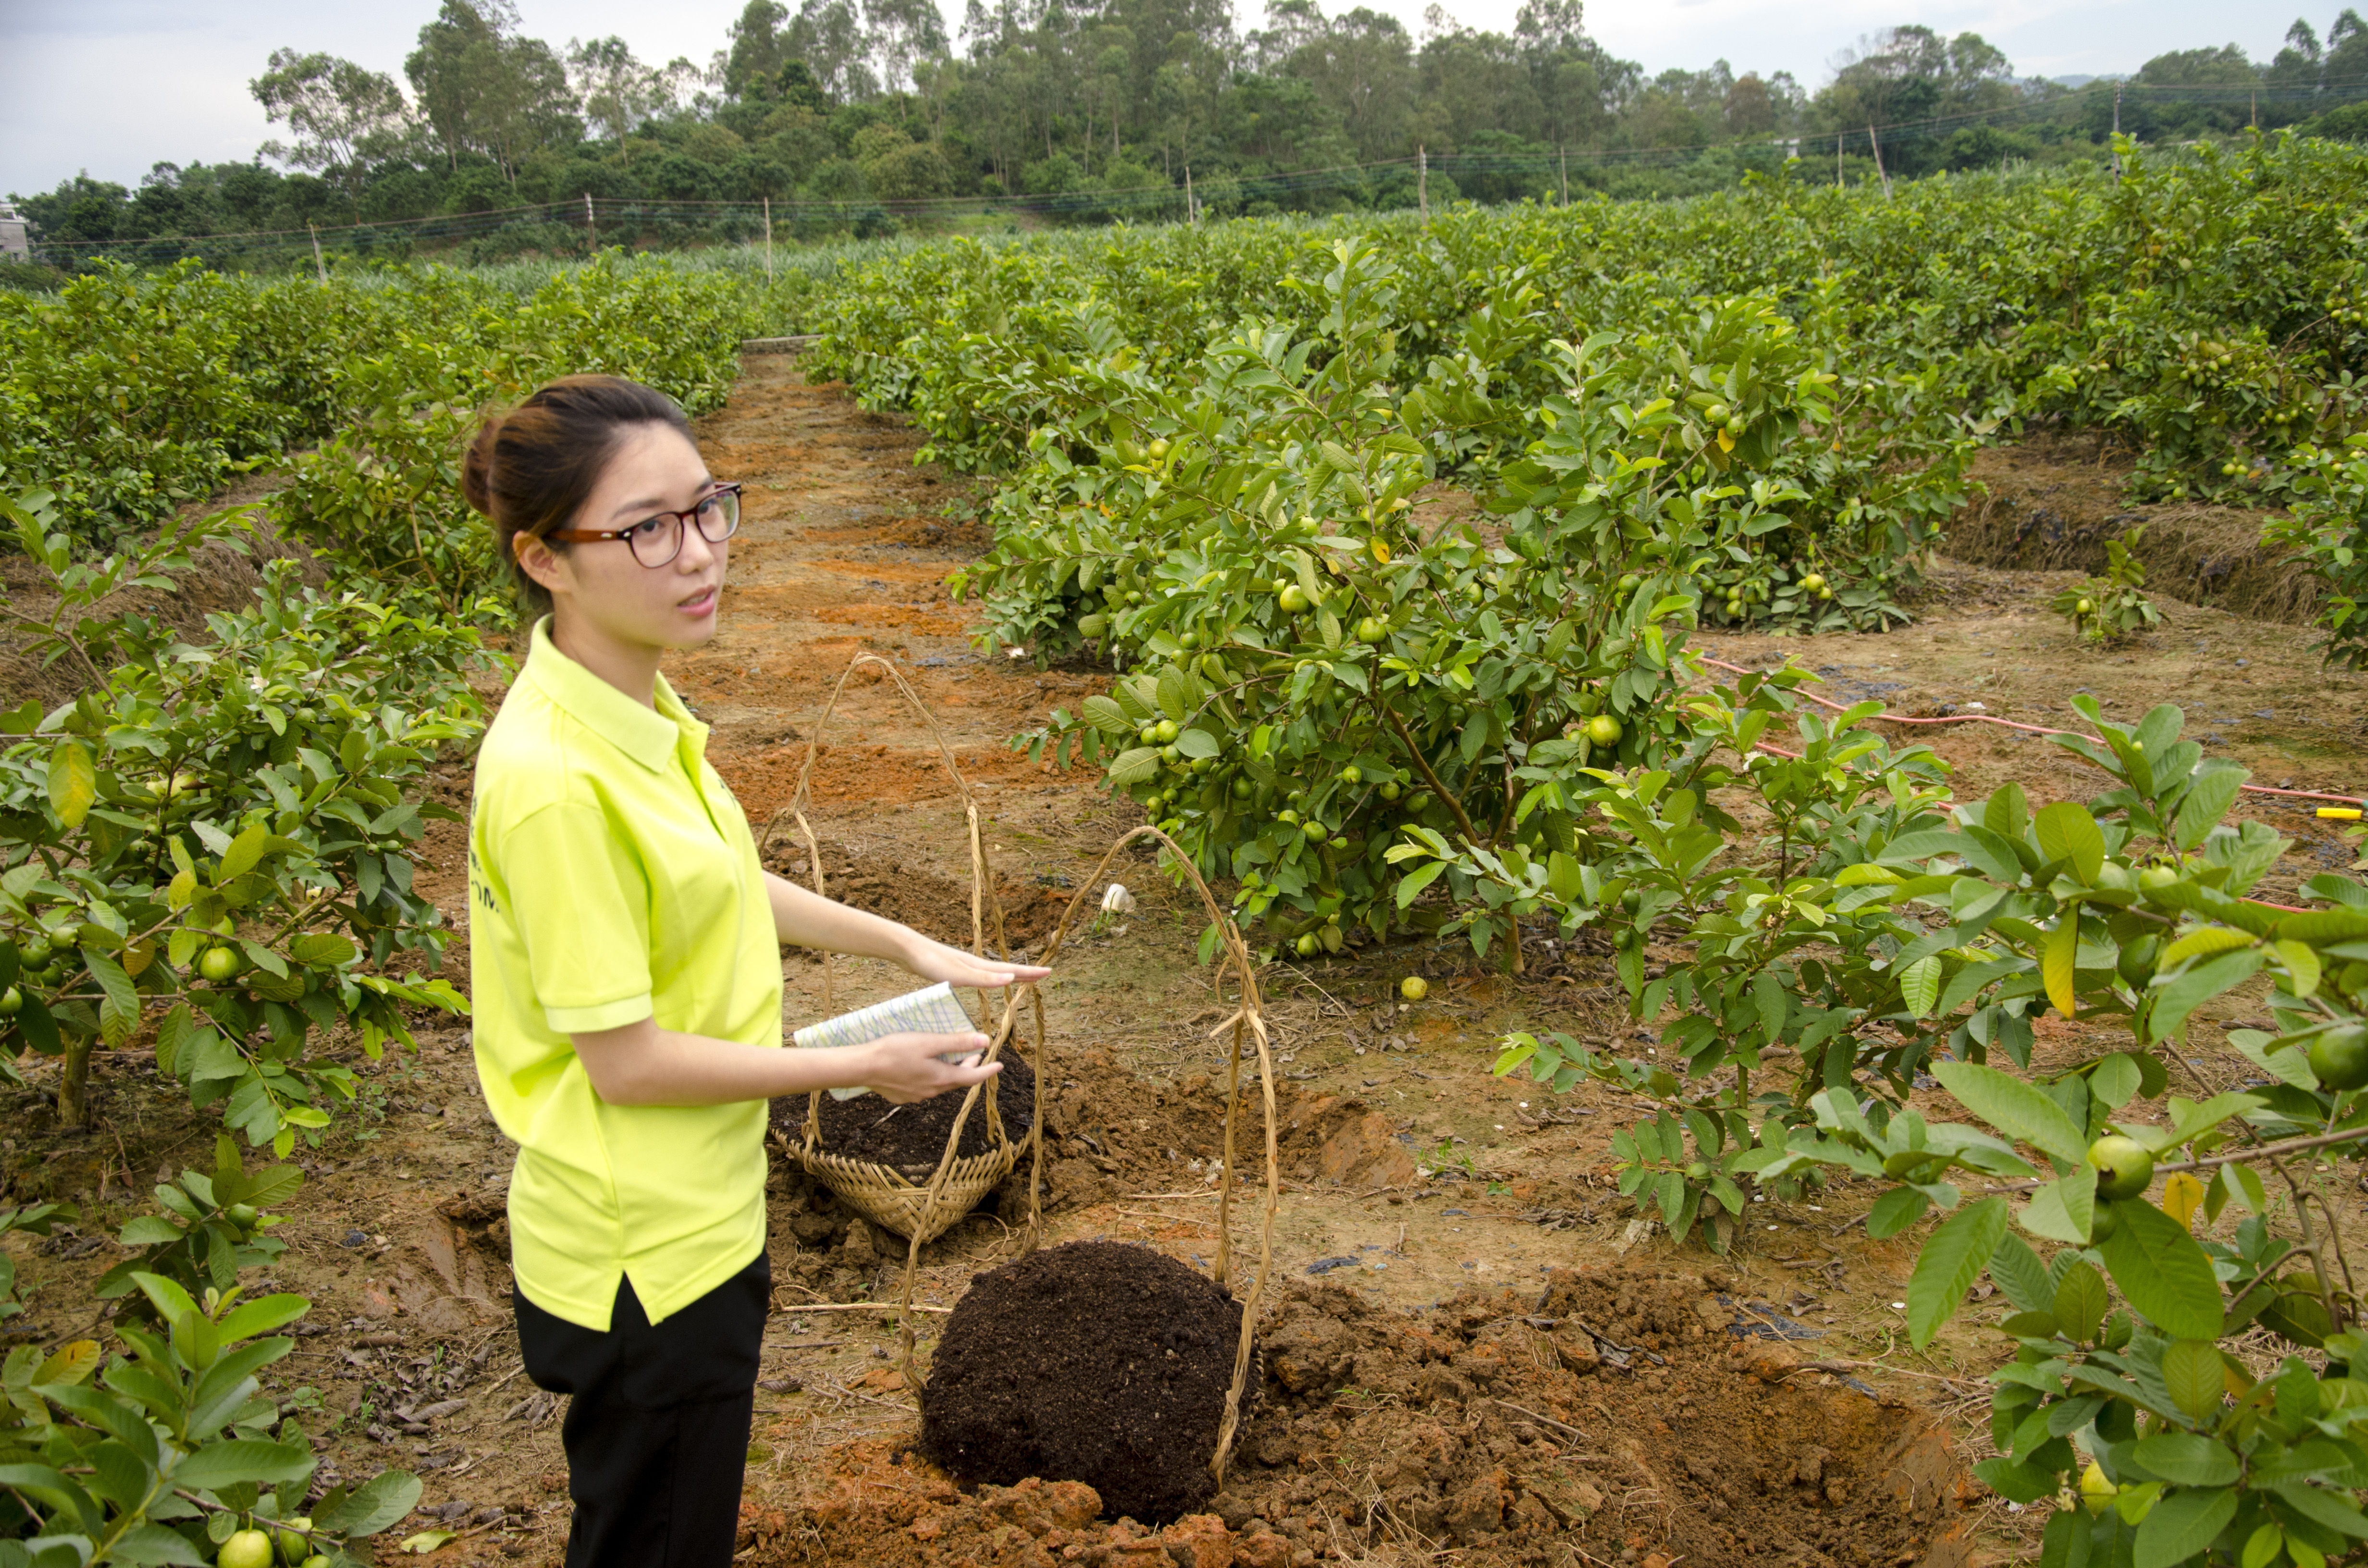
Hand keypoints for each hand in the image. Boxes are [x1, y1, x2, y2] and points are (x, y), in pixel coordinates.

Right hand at [862, 1030, 1003, 1104]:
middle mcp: (931, 1091)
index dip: (987, 1070)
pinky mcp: (903, 1096)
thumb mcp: (929, 1042)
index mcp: (941, 1078)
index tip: (999, 1065)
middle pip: (957, 1080)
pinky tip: (923, 1067)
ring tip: (951, 1058)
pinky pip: (924, 1087)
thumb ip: (957, 1042)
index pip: (972, 1077)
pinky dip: (931, 1076)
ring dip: (950, 1072)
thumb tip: (984, 1042)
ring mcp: (916, 1096)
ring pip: (941, 1084)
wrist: (863, 1067)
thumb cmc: (895, 1051)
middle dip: (969, 1067)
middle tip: (976, 1055)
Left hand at [900, 933, 1051, 990]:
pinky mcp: (953, 969)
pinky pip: (980, 975)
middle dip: (1025, 973)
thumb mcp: (958, 975)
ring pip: (993, 972)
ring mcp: (964, 966)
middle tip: (1043, 975)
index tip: (1049, 972)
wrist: (908, 950)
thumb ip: (983, 979)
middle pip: (1005, 970)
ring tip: (1019, 978)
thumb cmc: (931, 963)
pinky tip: (985, 980)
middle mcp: (975, 964)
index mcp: (979, 967)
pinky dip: (990, 978)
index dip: (1030, 973)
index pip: (1011, 971)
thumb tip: (1010, 978)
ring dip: (1009, 975)